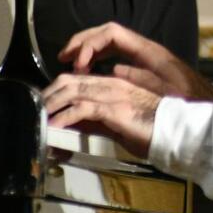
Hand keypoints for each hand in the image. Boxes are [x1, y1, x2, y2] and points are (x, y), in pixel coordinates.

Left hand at [42, 73, 159, 159]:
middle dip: (48, 94)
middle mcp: (112, 84)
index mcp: (115, 84)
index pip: (78, 79)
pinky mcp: (115, 109)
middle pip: (70, 81)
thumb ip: (97, 121)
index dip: (57, 89)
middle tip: (35, 109)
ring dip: (52, 103)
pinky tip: (54, 125)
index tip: (44, 103)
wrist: (176, 132)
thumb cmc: (153, 130)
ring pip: (73, 90)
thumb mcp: (119, 125)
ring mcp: (113, 95)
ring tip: (39, 116)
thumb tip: (74, 125)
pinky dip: (65, 117)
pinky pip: (83, 108)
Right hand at [59, 21, 212, 101]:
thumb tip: (113, 70)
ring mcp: (142, 56)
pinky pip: (114, 54)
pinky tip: (88, 73)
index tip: (79, 62)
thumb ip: (138, 79)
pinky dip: (98, 59)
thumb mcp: (163, 92)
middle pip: (106, 33)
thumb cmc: (188, 101)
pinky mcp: (142, 67)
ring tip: (71, 64)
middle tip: (64, 57)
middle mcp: (143, 49)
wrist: (205, 109)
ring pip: (108, 43)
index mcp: (148, 51)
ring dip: (88, 50)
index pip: (112, 33)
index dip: (91, 43)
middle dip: (83, 42)